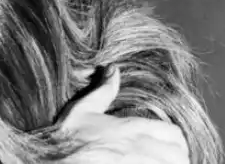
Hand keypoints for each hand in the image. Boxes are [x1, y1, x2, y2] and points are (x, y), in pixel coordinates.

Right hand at [57, 66, 190, 163]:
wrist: (46, 161)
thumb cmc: (62, 142)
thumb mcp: (81, 112)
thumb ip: (102, 92)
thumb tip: (112, 70)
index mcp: (130, 129)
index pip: (173, 134)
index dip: (177, 143)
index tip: (173, 150)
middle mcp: (137, 148)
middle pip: (178, 155)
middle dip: (178, 159)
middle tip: (171, 162)